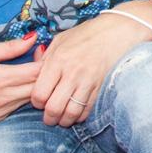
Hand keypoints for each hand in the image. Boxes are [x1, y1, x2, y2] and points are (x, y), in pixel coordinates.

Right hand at [0, 35, 39, 120]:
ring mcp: (1, 110)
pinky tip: (19, 84)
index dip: (44, 61)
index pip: (36, 72)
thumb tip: (34, 38)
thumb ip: (11, 47)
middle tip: (41, 61)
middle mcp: (2, 98)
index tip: (44, 51)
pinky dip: (24, 95)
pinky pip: (20, 105)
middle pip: (38, 87)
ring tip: (30, 71)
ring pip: (31, 98)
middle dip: (44, 73)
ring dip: (36, 85)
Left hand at [30, 7, 151, 126]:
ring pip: (71, 113)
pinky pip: (87, 110)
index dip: (36, 102)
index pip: (39, 93)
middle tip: (48, 117)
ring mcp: (88, 82)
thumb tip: (33, 72)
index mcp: (58, 60)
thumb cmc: (87, 33)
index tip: (39, 101)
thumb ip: (45, 57)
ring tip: (62, 119)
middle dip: (48, 117)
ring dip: (64, 121)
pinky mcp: (101, 87)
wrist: (118, 30)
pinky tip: (77, 113)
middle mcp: (72, 73)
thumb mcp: (61, 39)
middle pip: (53, 108)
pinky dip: (79, 117)